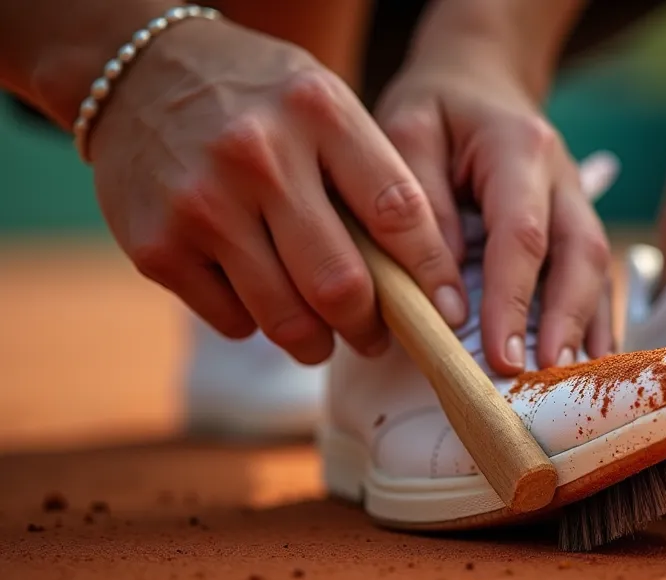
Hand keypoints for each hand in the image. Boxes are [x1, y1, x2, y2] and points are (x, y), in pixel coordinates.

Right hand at [89, 19, 463, 363]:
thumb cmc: (260, 101)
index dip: (430, 275)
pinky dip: (256, 324)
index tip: (447, 311)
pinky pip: (233, 321)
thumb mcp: (324, 104)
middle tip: (377, 336)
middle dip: (370, 327)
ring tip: (326, 337)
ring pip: (286, 317)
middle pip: (341, 283)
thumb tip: (423, 280)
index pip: (396, 212)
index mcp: (318, 113)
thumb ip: (371, 175)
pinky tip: (261, 298)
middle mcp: (259, 155)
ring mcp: (202, 204)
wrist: (139, 73)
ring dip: (317, 342)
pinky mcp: (157, 247)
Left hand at [374, 43, 612, 374]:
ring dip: (586, 329)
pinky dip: (591, 322)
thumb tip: (443, 294)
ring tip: (572, 386)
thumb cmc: (434, 109)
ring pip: (597, 269)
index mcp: (520, 147)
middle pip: (580, 254)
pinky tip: (586, 364)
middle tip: (545, 379)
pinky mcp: (577, 225)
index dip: (514, 300)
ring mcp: (578, 201)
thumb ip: (419, 204)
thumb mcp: (405, 131)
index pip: (522, 234)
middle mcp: (562, 177)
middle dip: (566, 322)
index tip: (502, 356)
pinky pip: (593, 277)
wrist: (476, 80)